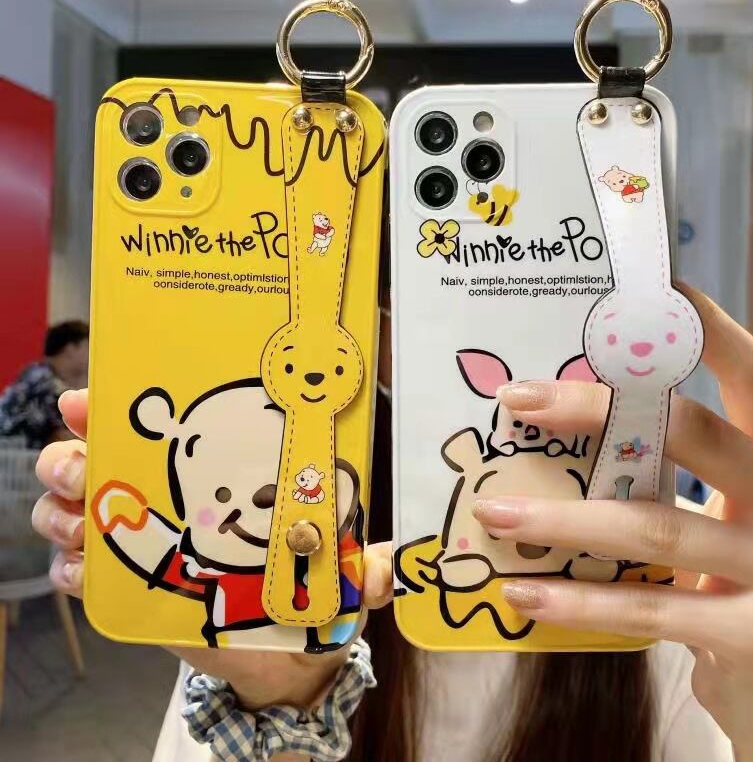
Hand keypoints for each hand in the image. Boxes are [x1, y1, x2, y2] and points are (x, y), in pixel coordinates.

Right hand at [31, 389, 393, 710]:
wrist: (290, 655)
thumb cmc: (314, 588)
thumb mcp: (343, 566)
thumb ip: (367, 568)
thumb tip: (386, 572)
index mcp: (221, 472)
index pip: (160, 425)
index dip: (117, 407)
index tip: (92, 400)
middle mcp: (172, 495)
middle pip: (98, 460)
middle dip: (75, 456)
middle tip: (85, 467)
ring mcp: (147, 540)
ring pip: (76, 510)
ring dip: (63, 510)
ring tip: (81, 521)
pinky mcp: (131, 588)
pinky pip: (80, 570)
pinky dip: (70, 567)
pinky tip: (84, 569)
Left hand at [473, 285, 752, 760]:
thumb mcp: (731, 520)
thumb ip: (674, 484)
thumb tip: (565, 440)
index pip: (752, 375)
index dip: (706, 328)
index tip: (652, 290)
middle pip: (692, 431)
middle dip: (598, 409)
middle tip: (518, 399)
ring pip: (655, 526)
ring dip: (561, 518)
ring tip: (494, 511)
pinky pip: (648, 609)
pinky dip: (577, 604)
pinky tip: (524, 595)